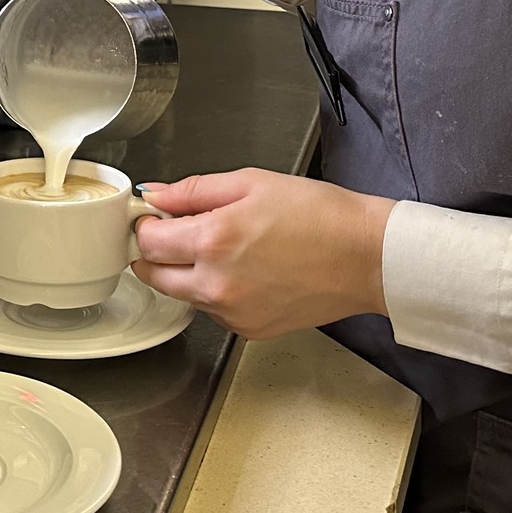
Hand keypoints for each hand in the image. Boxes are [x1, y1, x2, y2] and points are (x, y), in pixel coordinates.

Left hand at [132, 169, 395, 339]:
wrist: (366, 256)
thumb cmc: (319, 215)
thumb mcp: (251, 183)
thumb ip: (194, 191)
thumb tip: (156, 194)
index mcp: (213, 242)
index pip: (148, 242)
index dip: (145, 224)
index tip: (154, 215)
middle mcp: (216, 285)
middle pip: (154, 276)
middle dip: (157, 252)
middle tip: (177, 231)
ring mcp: (233, 313)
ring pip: (184, 294)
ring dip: (188, 272)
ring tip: (226, 246)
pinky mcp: (250, 330)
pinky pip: (215, 310)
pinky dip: (217, 291)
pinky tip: (246, 269)